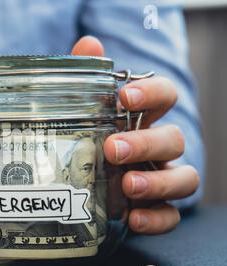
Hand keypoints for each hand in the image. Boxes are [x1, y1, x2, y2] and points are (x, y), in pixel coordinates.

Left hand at [73, 36, 198, 234]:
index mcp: (142, 119)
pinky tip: (132, 218)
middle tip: (113, 148)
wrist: (83, 183)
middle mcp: (157, 148)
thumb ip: (86, 79)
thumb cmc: (87, 140)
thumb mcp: (81, 112)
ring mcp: (160, 179)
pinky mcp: (155, 209)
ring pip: (185, 179)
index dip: (153, 94)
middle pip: (174, 140)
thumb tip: (89, 45)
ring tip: (127, 184)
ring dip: (158, 182)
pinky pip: (171, 217)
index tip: (126, 96)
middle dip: (146, 143)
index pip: (165, 96)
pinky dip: (156, 219)